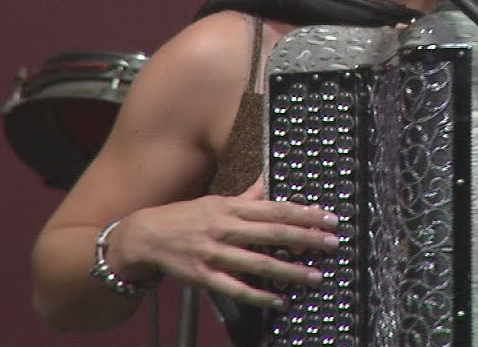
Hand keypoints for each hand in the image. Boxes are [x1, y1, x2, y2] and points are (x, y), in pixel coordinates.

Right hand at [110, 178, 338, 308]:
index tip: (328, 218)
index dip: (304, 213)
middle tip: (332, 244)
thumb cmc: (187, 217)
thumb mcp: (217, 200)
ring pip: (259, 263)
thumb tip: (270, 176)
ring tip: (314, 276)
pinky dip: (260, 297)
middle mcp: (225, 228)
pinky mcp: (204, 277)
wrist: (146, 236)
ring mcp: (214, 254)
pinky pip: (236, 289)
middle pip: (272, 233)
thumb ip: (247, 195)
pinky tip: (280, 301)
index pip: (275, 208)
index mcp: (230, 208)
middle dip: (306, 239)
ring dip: (290, 270)